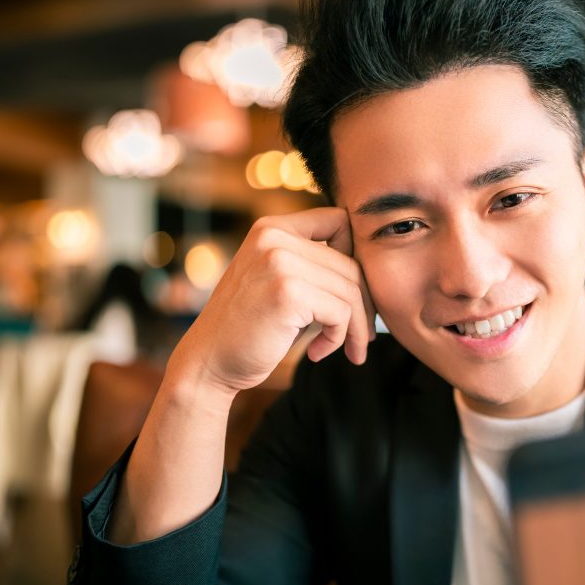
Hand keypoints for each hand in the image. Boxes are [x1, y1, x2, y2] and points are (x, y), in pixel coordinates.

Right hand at [170, 207, 375, 396]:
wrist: (209, 362)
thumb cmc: (252, 328)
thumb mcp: (281, 283)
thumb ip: (315, 266)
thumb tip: (375, 267)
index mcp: (272, 227)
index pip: (340, 221)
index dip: (357, 258)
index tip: (355, 296)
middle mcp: (274, 236)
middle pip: (352, 264)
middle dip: (364, 305)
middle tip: (362, 337)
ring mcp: (279, 262)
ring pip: (351, 290)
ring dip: (356, 328)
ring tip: (348, 350)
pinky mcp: (287, 292)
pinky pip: (341, 313)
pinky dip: (339, 338)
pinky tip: (318, 353)